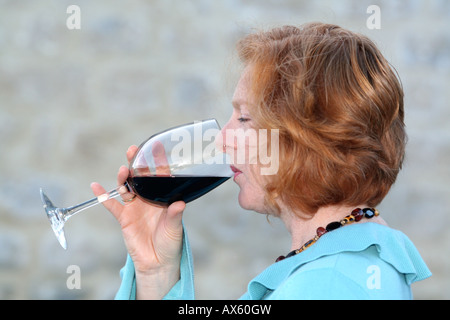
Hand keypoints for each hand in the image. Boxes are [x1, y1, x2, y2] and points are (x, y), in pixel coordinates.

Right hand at [91, 145, 185, 298]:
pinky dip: (103, 196)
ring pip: (126, 187)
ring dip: (123, 178)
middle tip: (133, 150)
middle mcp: (148, 199)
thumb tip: (179, 204)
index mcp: (162, 198)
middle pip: (140, 177)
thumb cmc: (170, 242)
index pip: (159, 177)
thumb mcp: (174, 228)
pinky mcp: (124, 218)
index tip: (155, 148)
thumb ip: (175, 215)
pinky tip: (95, 186)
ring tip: (124, 171)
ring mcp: (135, 207)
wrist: (157, 261)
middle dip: (136, 163)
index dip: (157, 163)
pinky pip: (111, 205)